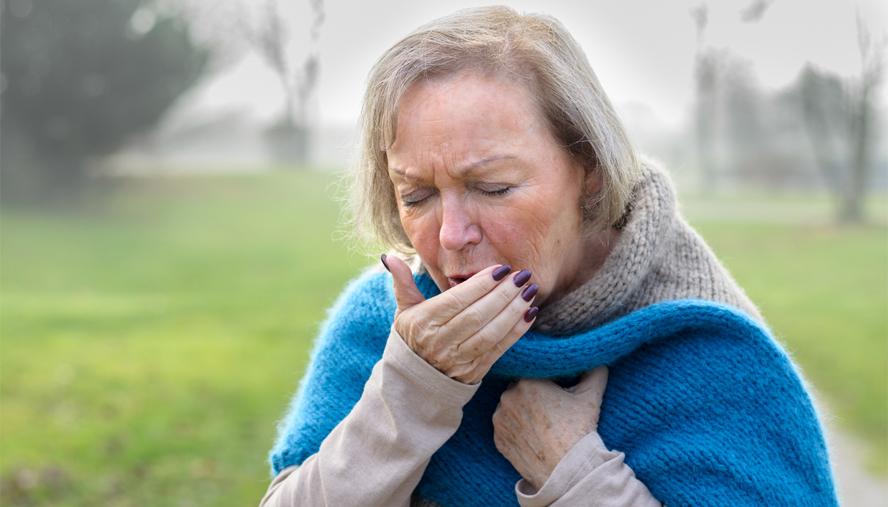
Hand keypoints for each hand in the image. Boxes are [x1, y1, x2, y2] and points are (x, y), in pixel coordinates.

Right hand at [384, 255, 537, 384]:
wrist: (415, 381)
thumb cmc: (412, 337)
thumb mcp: (404, 310)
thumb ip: (402, 282)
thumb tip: (389, 257)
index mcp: (423, 322)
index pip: (457, 300)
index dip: (481, 284)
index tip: (501, 269)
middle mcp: (440, 341)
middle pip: (477, 315)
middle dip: (503, 294)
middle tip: (521, 275)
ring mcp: (459, 358)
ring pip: (490, 332)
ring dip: (513, 311)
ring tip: (529, 291)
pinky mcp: (475, 369)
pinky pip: (499, 348)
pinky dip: (517, 331)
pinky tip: (529, 313)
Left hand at [492, 367, 608, 489]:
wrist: (567, 471)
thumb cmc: (579, 432)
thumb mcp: (590, 397)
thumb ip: (594, 372)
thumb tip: (598, 359)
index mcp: (528, 382)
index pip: (533, 372)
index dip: (544, 380)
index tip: (554, 388)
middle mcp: (509, 397)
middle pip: (519, 388)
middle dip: (531, 394)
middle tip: (548, 407)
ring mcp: (500, 419)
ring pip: (510, 406)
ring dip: (521, 410)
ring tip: (540, 423)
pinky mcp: (498, 438)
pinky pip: (505, 426)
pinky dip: (515, 428)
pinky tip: (531, 435)